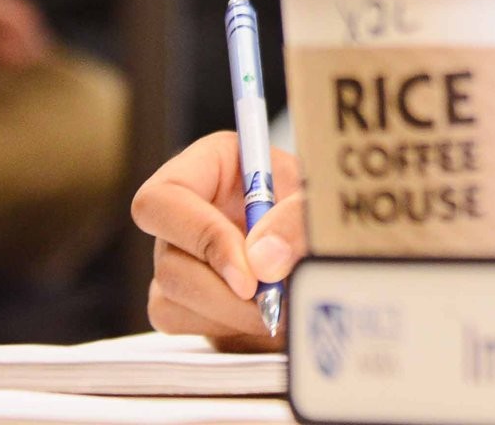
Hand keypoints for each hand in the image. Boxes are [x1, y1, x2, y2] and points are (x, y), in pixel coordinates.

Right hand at [132, 130, 307, 347]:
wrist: (330, 246)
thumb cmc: (320, 210)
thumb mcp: (319, 202)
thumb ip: (297, 222)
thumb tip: (263, 262)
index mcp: (209, 166)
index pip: (163, 199)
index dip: (201, 238)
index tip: (249, 276)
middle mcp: (183, 211)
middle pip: (168, 261)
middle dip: (223, 294)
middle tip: (275, 307)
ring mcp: (176, 255)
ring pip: (169, 299)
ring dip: (229, 315)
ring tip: (281, 312)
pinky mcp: (180, 296)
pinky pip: (179, 323)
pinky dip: (224, 329)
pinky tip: (263, 319)